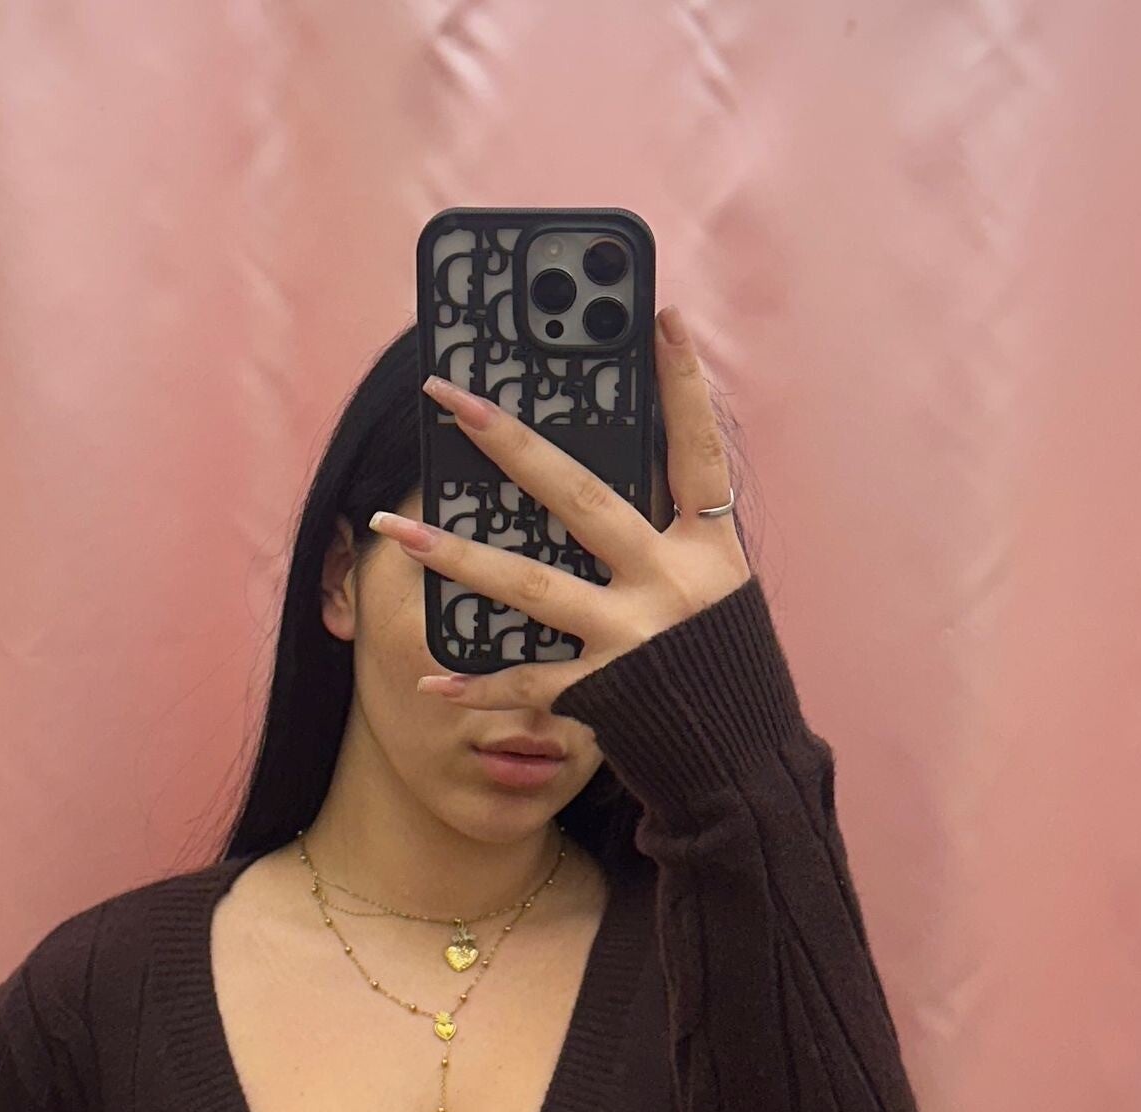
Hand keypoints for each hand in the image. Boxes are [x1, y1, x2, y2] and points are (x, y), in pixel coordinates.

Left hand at [368, 301, 752, 715]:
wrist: (741, 764)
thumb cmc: (723, 669)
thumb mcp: (717, 590)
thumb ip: (669, 536)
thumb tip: (596, 482)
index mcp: (708, 552)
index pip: (697, 454)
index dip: (684, 387)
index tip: (661, 319)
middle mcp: (669, 587)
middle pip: (582, 499)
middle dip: (510, 444)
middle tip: (451, 398)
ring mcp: (630, 640)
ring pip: (531, 586)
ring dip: (458, 557)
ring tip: (400, 527)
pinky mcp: (601, 694)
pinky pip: (526, 682)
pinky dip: (477, 684)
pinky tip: (430, 676)